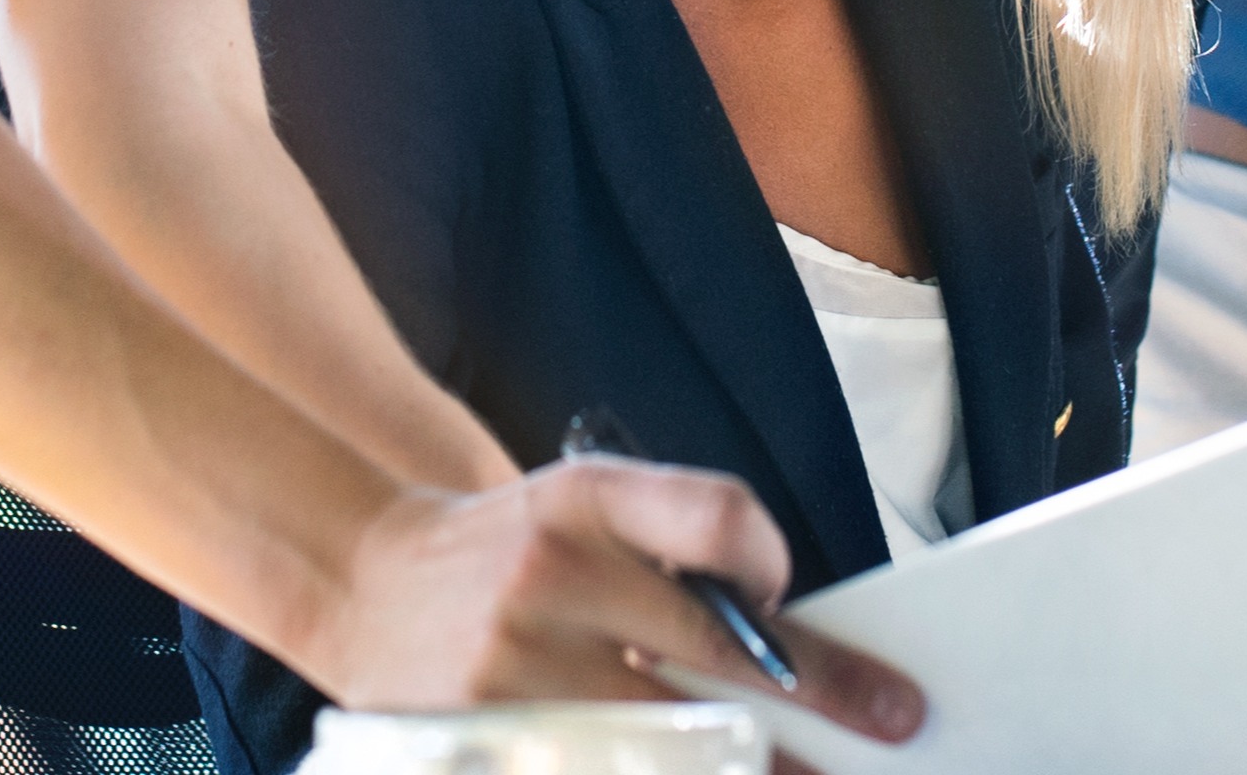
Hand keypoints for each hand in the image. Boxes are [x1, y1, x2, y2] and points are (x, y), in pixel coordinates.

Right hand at [301, 458, 926, 743]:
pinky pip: (599, 773)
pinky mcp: (480, 740)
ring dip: (751, 764)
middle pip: (712, 648)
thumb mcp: (578, 505)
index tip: (789, 603)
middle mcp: (548, 575)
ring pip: (666, 736)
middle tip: (885, 725)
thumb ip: (672, 546)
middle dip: (814, 695)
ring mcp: (510, 667)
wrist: (360, 581)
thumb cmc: (506, 550)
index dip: (769, 562)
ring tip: (803, 773)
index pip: (713, 516)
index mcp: (579, 500)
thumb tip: (787, 631)